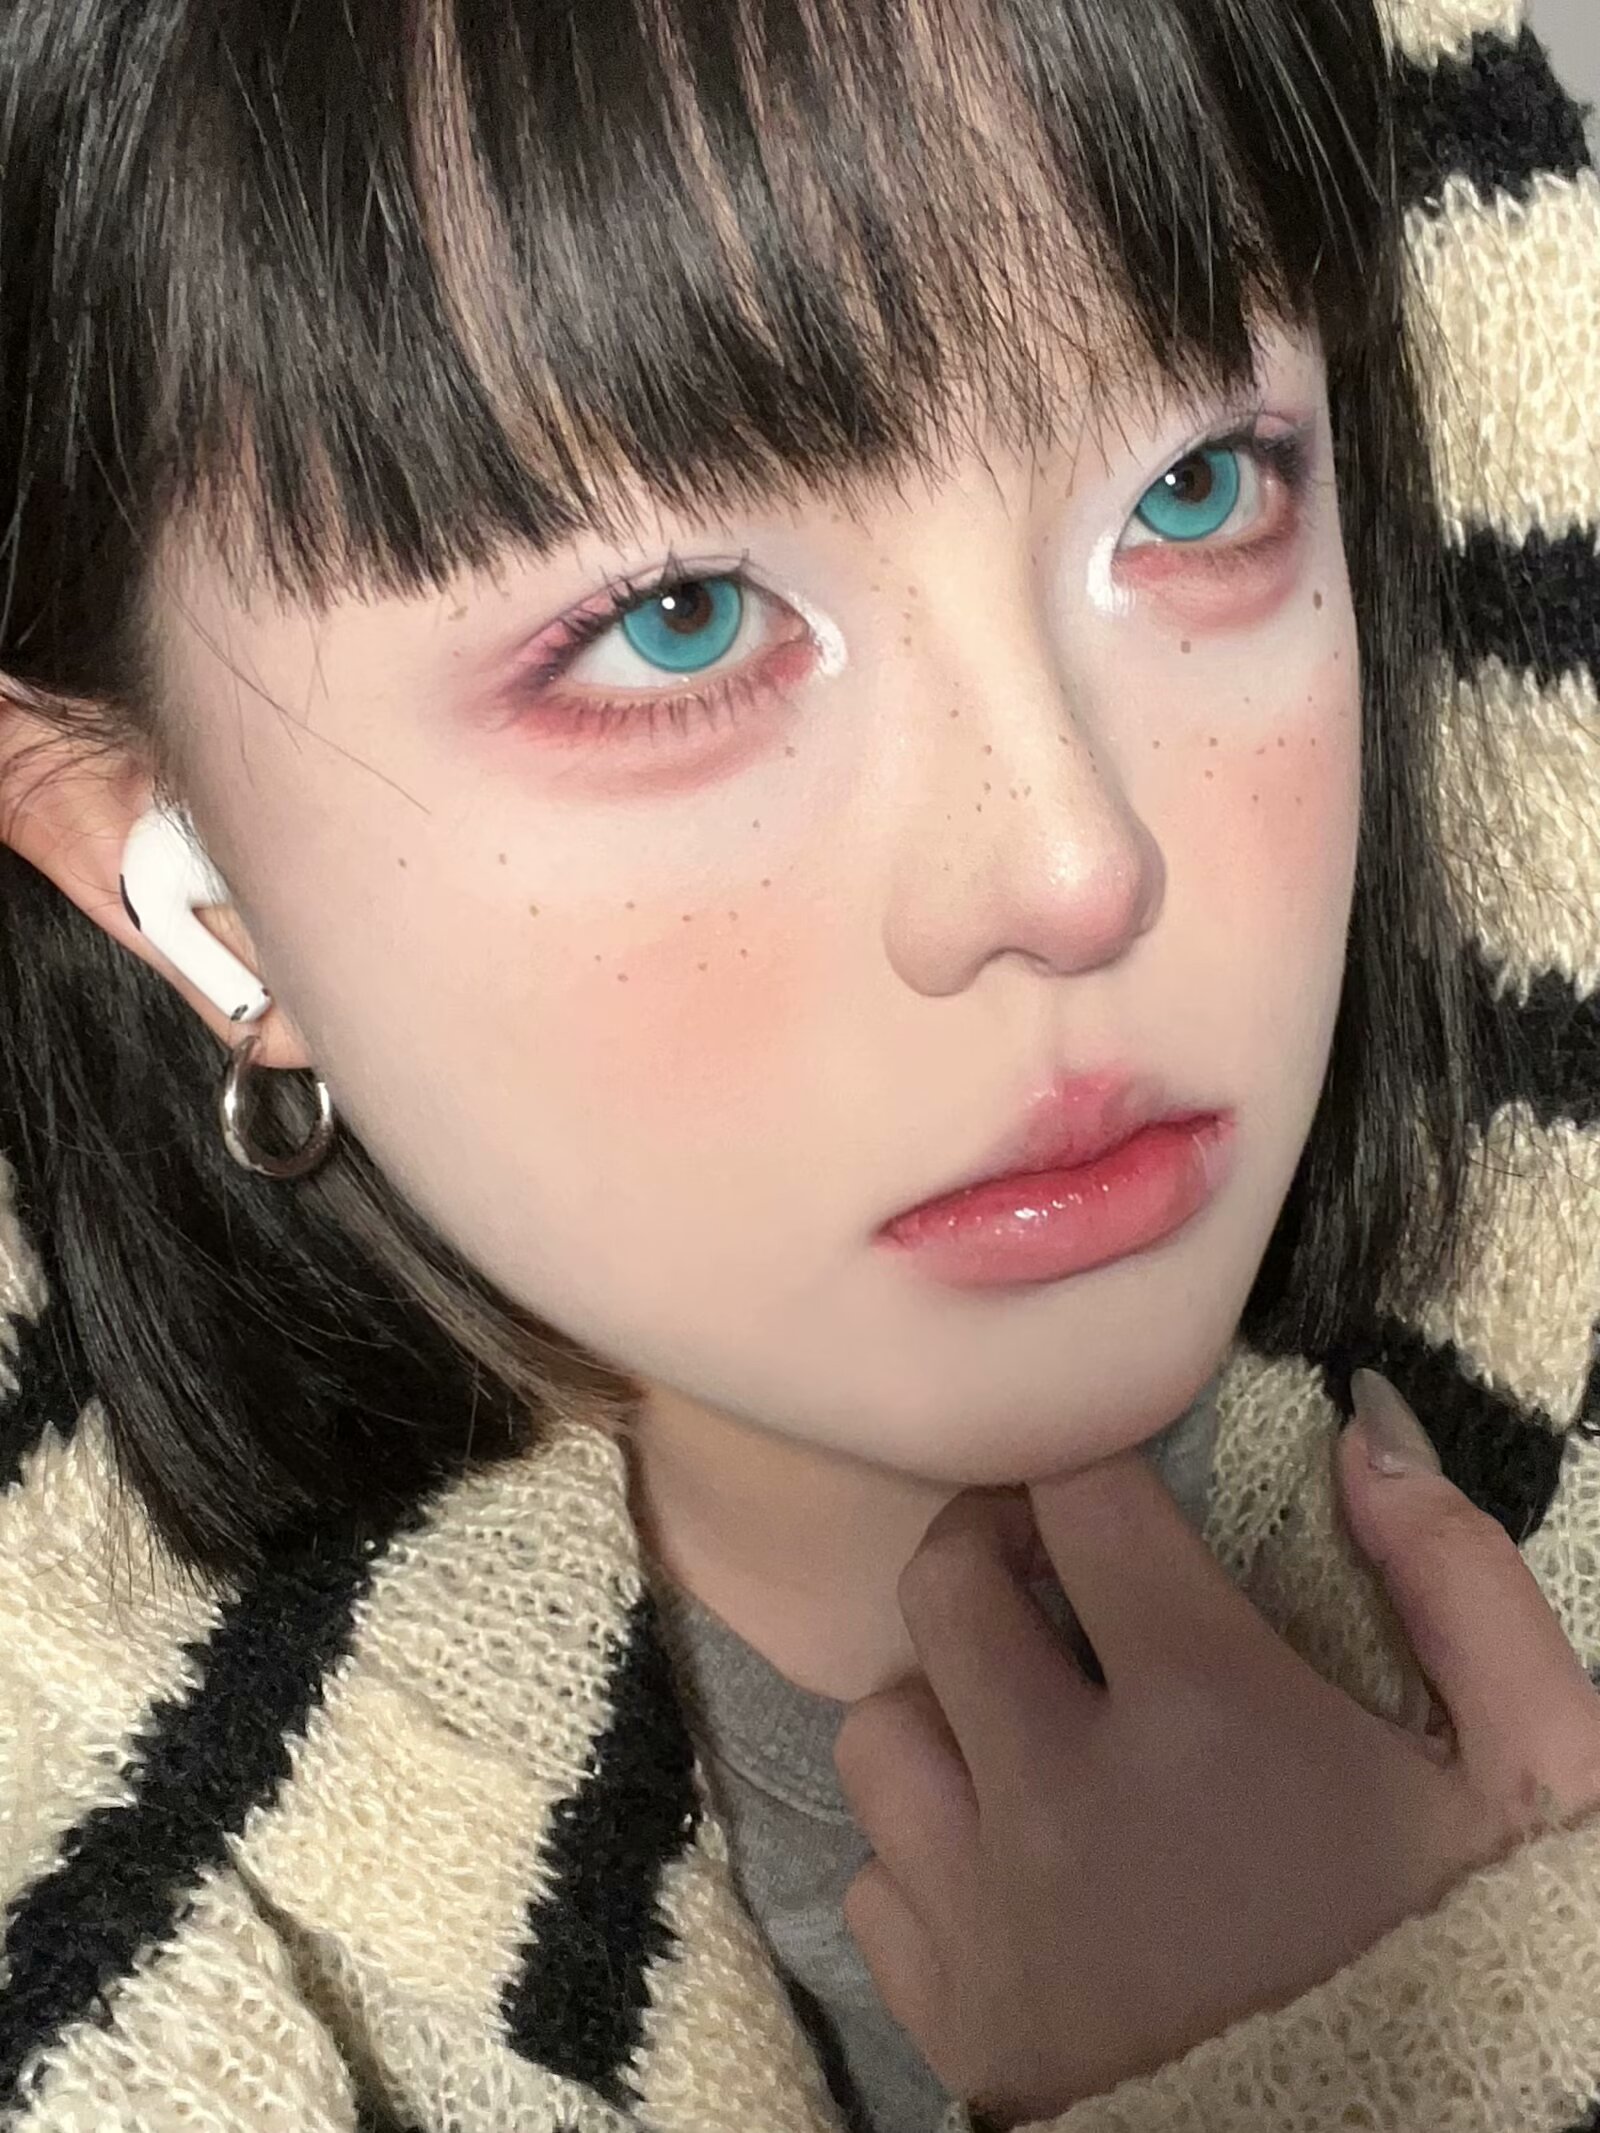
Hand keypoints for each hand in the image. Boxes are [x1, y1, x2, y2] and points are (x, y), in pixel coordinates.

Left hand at [833, 1372, 1599, 2127]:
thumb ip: (1460, 1585)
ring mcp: (986, 1914)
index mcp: (1205, 1710)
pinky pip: (875, 1883)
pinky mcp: (951, 2020)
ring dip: (945, 1705)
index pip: (1077, 1498)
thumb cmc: (1466, 1965)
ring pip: (883, 1728)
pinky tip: (1009, 1866)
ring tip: (1019, 1724)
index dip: (1087, 1466)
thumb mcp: (1532, 1778)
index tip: (1111, 1489)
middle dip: (994, 1546)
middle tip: (1047, 1566)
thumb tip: (1364, 1430)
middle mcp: (1060, 1795)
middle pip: (944, 1586)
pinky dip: (925, 1855)